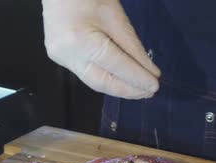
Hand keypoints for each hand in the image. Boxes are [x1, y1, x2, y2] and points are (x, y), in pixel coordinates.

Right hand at [41, 0, 159, 98]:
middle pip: (103, 82)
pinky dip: (107, 78)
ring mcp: (60, 57)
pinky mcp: (61, 58)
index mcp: (80, 41)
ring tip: (139, 89)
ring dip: (119, 87)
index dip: (137, 78)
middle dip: (128, 90)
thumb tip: (149, 72)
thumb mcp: (116, 17)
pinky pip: (88, 74)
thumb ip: (132, 47)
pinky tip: (122, 80)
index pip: (116, 66)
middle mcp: (66, 54)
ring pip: (94, 81)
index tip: (155, 85)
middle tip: (150, 92)